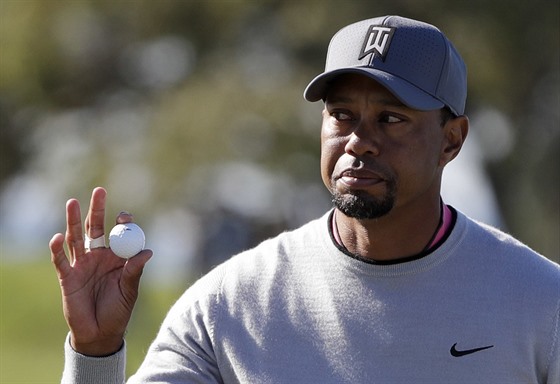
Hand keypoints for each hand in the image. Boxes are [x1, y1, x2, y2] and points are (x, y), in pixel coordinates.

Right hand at [50, 187, 151, 355]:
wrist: (100, 333)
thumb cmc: (118, 310)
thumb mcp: (130, 290)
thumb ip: (135, 271)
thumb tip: (147, 251)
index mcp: (117, 257)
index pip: (119, 234)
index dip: (122, 223)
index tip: (124, 216)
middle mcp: (98, 256)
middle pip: (95, 228)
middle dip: (96, 210)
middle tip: (99, 191)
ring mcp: (82, 265)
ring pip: (76, 238)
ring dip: (73, 221)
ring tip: (72, 202)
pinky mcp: (67, 277)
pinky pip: (61, 260)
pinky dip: (58, 249)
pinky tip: (58, 236)